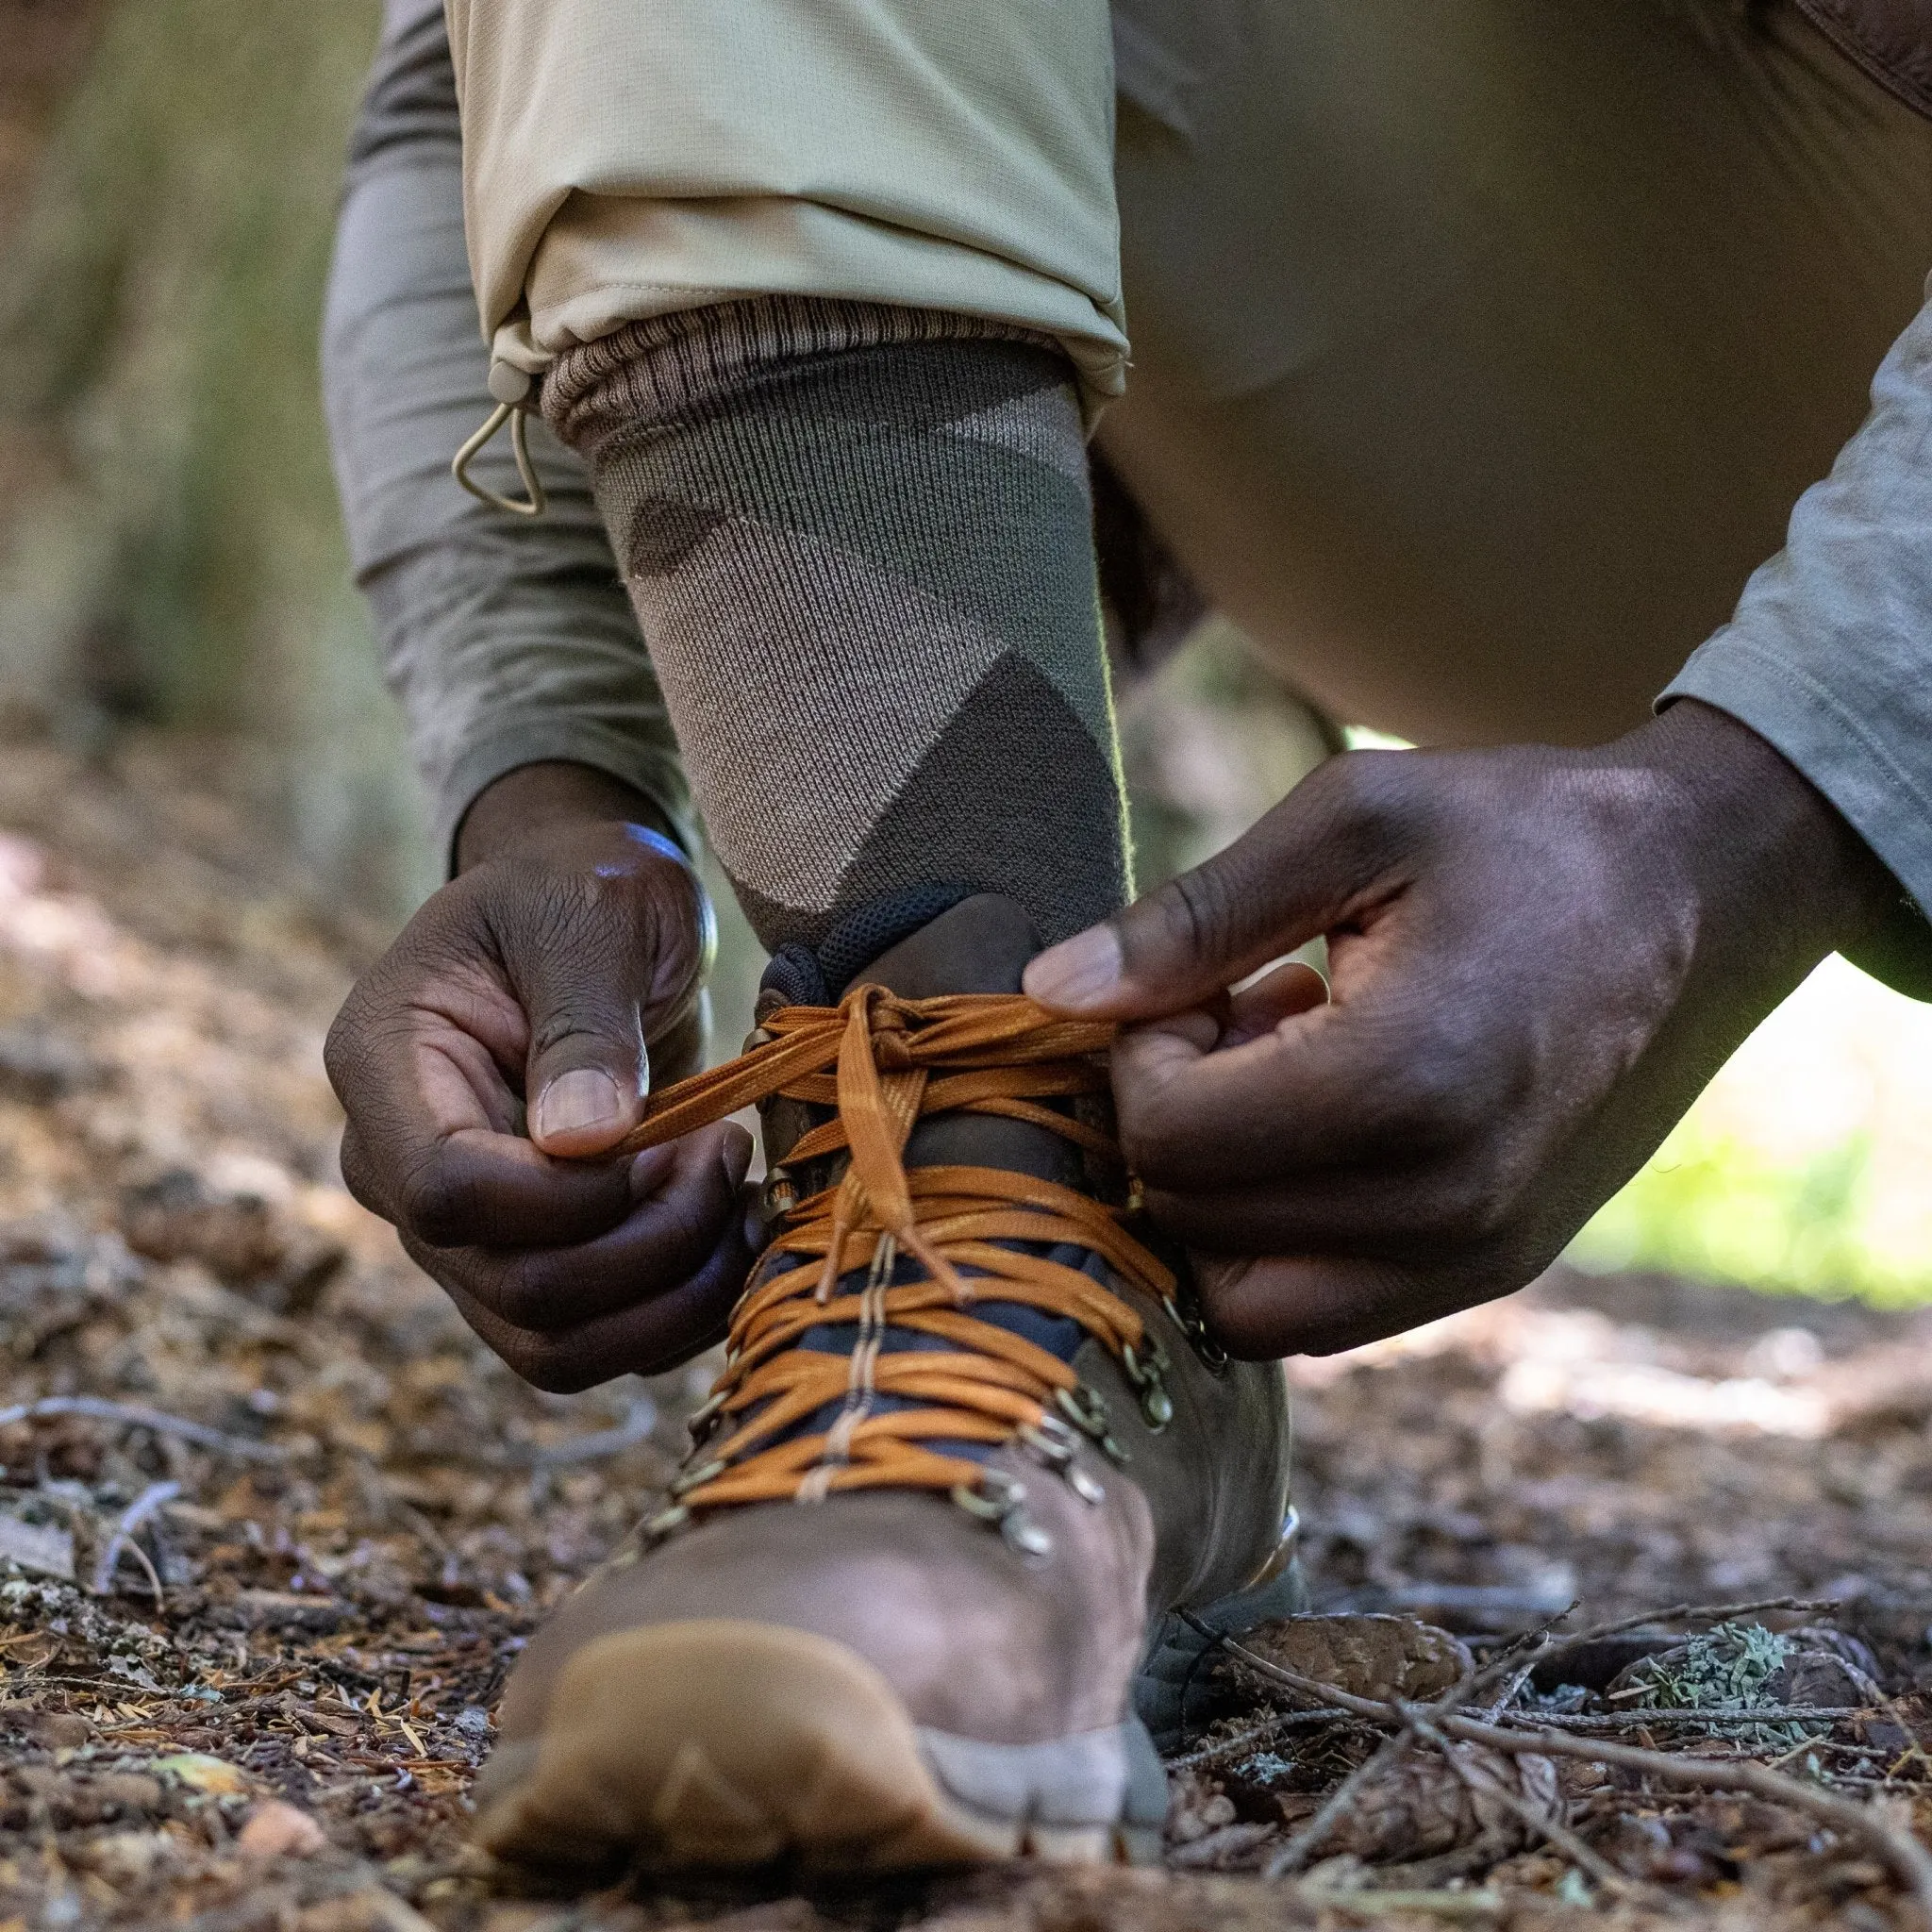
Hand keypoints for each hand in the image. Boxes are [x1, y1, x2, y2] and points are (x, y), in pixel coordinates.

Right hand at [325, 763, 752, 1389]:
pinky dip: (679, 1315)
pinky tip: (733, 1233)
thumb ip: (586, 1021)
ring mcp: (458, 1232)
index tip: (665, 1132)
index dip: (571, 1196)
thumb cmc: (584, 887)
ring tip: (737, 1193)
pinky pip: (593, 1346)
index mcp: (387, 1065)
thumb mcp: (594, 915)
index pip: (448, 1191)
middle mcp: (399, 1168)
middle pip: (513, 1288)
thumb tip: (582, 1144)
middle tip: (727, 1149)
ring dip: (674, 1295)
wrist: (593, 908)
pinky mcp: (526, 1262)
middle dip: (650, 1242)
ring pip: (553, 1346)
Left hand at [1025, 702, 1897, 1357]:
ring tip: (1274, 1071)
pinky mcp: (1493, 1270)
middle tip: (1230, 1013)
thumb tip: (1048, 992)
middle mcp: (1448, 1203)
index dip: (1138, 1055)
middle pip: (1194, 1219)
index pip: (1172, 1138)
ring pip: (1245, 1301)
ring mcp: (1476, 1256)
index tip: (1193, 982)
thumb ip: (1191, 916)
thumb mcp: (1352, 819)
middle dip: (1170, 1116)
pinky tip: (1317, 1122)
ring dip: (1215, 1193)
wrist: (1709, 889)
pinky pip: (1322, 1313)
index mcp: (1409, 1083)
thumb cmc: (1525, 832)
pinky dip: (1275, 1239)